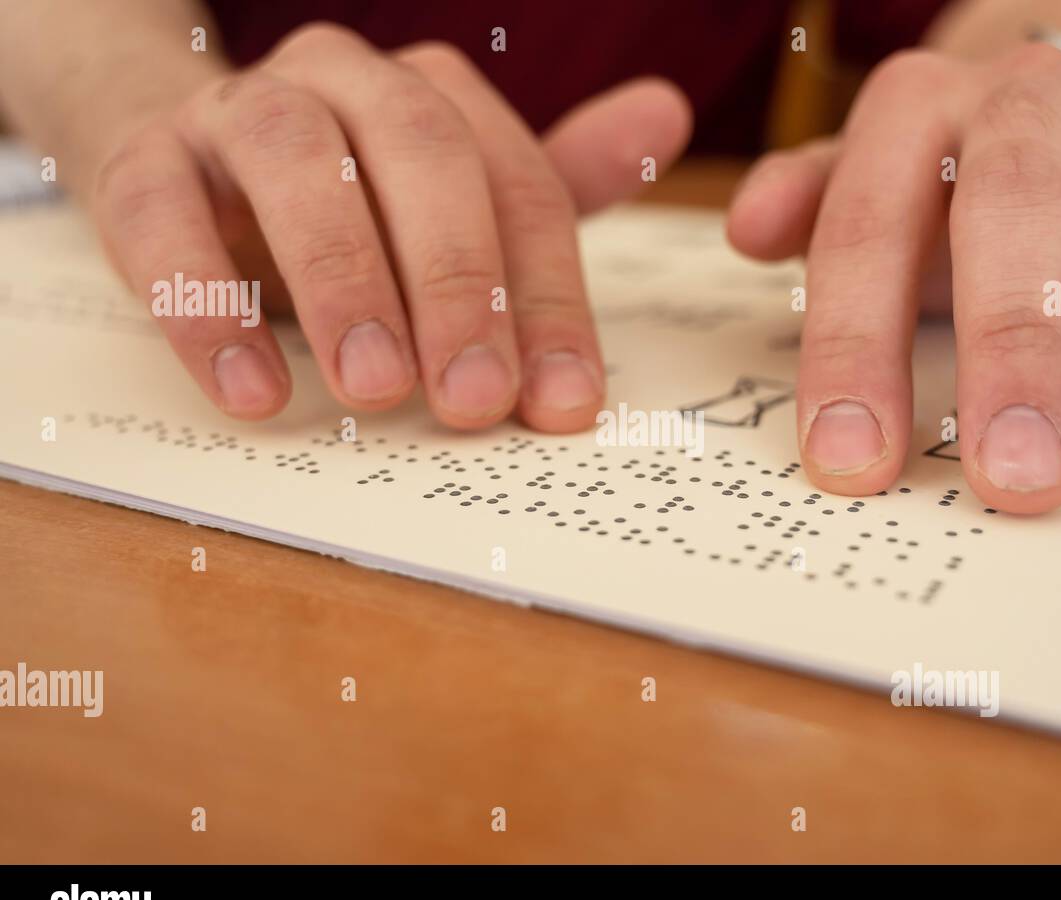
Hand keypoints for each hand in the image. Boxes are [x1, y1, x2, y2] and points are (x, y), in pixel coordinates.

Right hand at [91, 22, 690, 430]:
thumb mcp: (457, 207)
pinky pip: (163, 218)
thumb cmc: (350, 206)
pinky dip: (207, 306)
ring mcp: (238, 110)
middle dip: (459, 281)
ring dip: (343, 279)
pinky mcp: (141, 160)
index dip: (547, 298)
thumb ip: (554, 186)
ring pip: (294, 158)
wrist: (186, 165)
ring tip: (373, 392)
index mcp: (435, 98)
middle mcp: (347, 82)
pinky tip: (254, 392)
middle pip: (420, 152)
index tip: (563, 404)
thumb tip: (667, 116)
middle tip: (474, 399)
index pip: (516, 186)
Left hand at [728, 43, 1060, 512]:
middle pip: (1012, 205)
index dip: (856, 345)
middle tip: (1019, 481)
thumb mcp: (859, 188)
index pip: (868, 228)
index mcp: (911, 116)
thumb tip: (751, 229)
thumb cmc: (930, 177)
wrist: (1022, 93)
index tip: (854, 465)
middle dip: (1015, 345)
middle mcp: (1018, 102)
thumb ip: (812, 207)